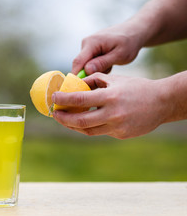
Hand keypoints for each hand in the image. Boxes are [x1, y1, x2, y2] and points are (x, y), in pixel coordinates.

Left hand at [52, 73, 168, 138]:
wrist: (162, 102)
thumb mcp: (114, 79)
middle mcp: (113, 114)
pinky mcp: (121, 135)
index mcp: (109, 96)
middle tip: (55, 114)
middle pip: (79, 122)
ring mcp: (117, 127)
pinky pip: (101, 132)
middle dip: (63, 119)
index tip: (54, 98)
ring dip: (74, 126)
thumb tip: (73, 84)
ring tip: (67, 119)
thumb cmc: (136, 87)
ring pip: (88, 130)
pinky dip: (92, 126)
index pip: (79, 100)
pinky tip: (88, 120)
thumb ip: (93, 80)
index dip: (63, 100)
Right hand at [72, 24, 144, 74]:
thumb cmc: (129, 42)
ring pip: (86, 65)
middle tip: (108, 70)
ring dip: (97, 69)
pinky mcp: (90, 50)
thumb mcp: (120, 55)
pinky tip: (109, 61)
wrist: (134, 31)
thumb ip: (103, 63)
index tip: (79, 89)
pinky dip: (98, 66)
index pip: (78, 62)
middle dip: (91, 73)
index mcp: (92, 42)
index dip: (76, 76)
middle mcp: (86, 43)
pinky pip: (90, 63)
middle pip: (81, 65)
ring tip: (111, 64)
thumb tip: (87, 70)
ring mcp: (87, 46)